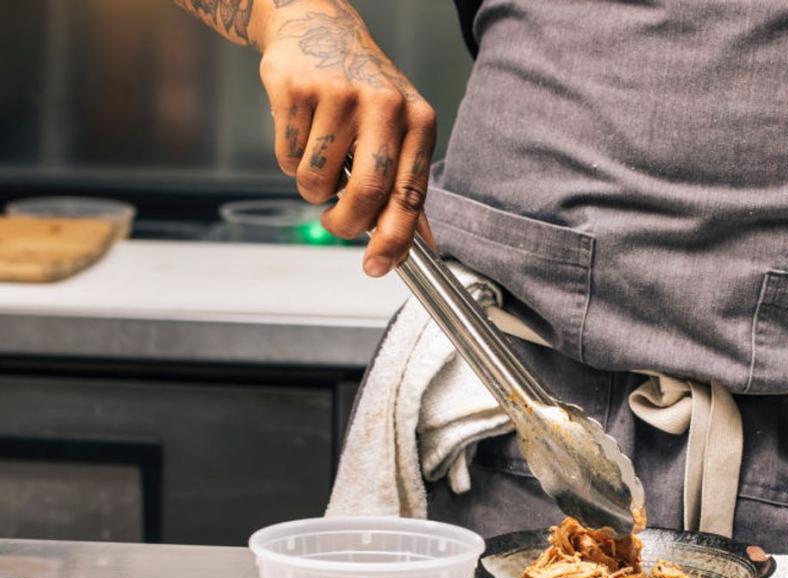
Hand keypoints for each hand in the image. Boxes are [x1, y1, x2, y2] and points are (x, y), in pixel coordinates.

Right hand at [255, 0, 434, 275]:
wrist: (317, 27)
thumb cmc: (364, 90)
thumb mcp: (401, 129)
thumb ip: (409, 188)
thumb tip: (425, 245)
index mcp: (418, 121)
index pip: (410, 193)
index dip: (394, 239)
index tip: (379, 267)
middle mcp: (385, 105)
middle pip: (366, 193)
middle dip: (346, 224)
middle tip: (336, 225)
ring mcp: (339, 96)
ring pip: (317, 181)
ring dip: (313, 187)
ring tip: (321, 158)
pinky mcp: (297, 91)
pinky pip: (287, 158)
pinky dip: (290, 160)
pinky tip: (302, 133)